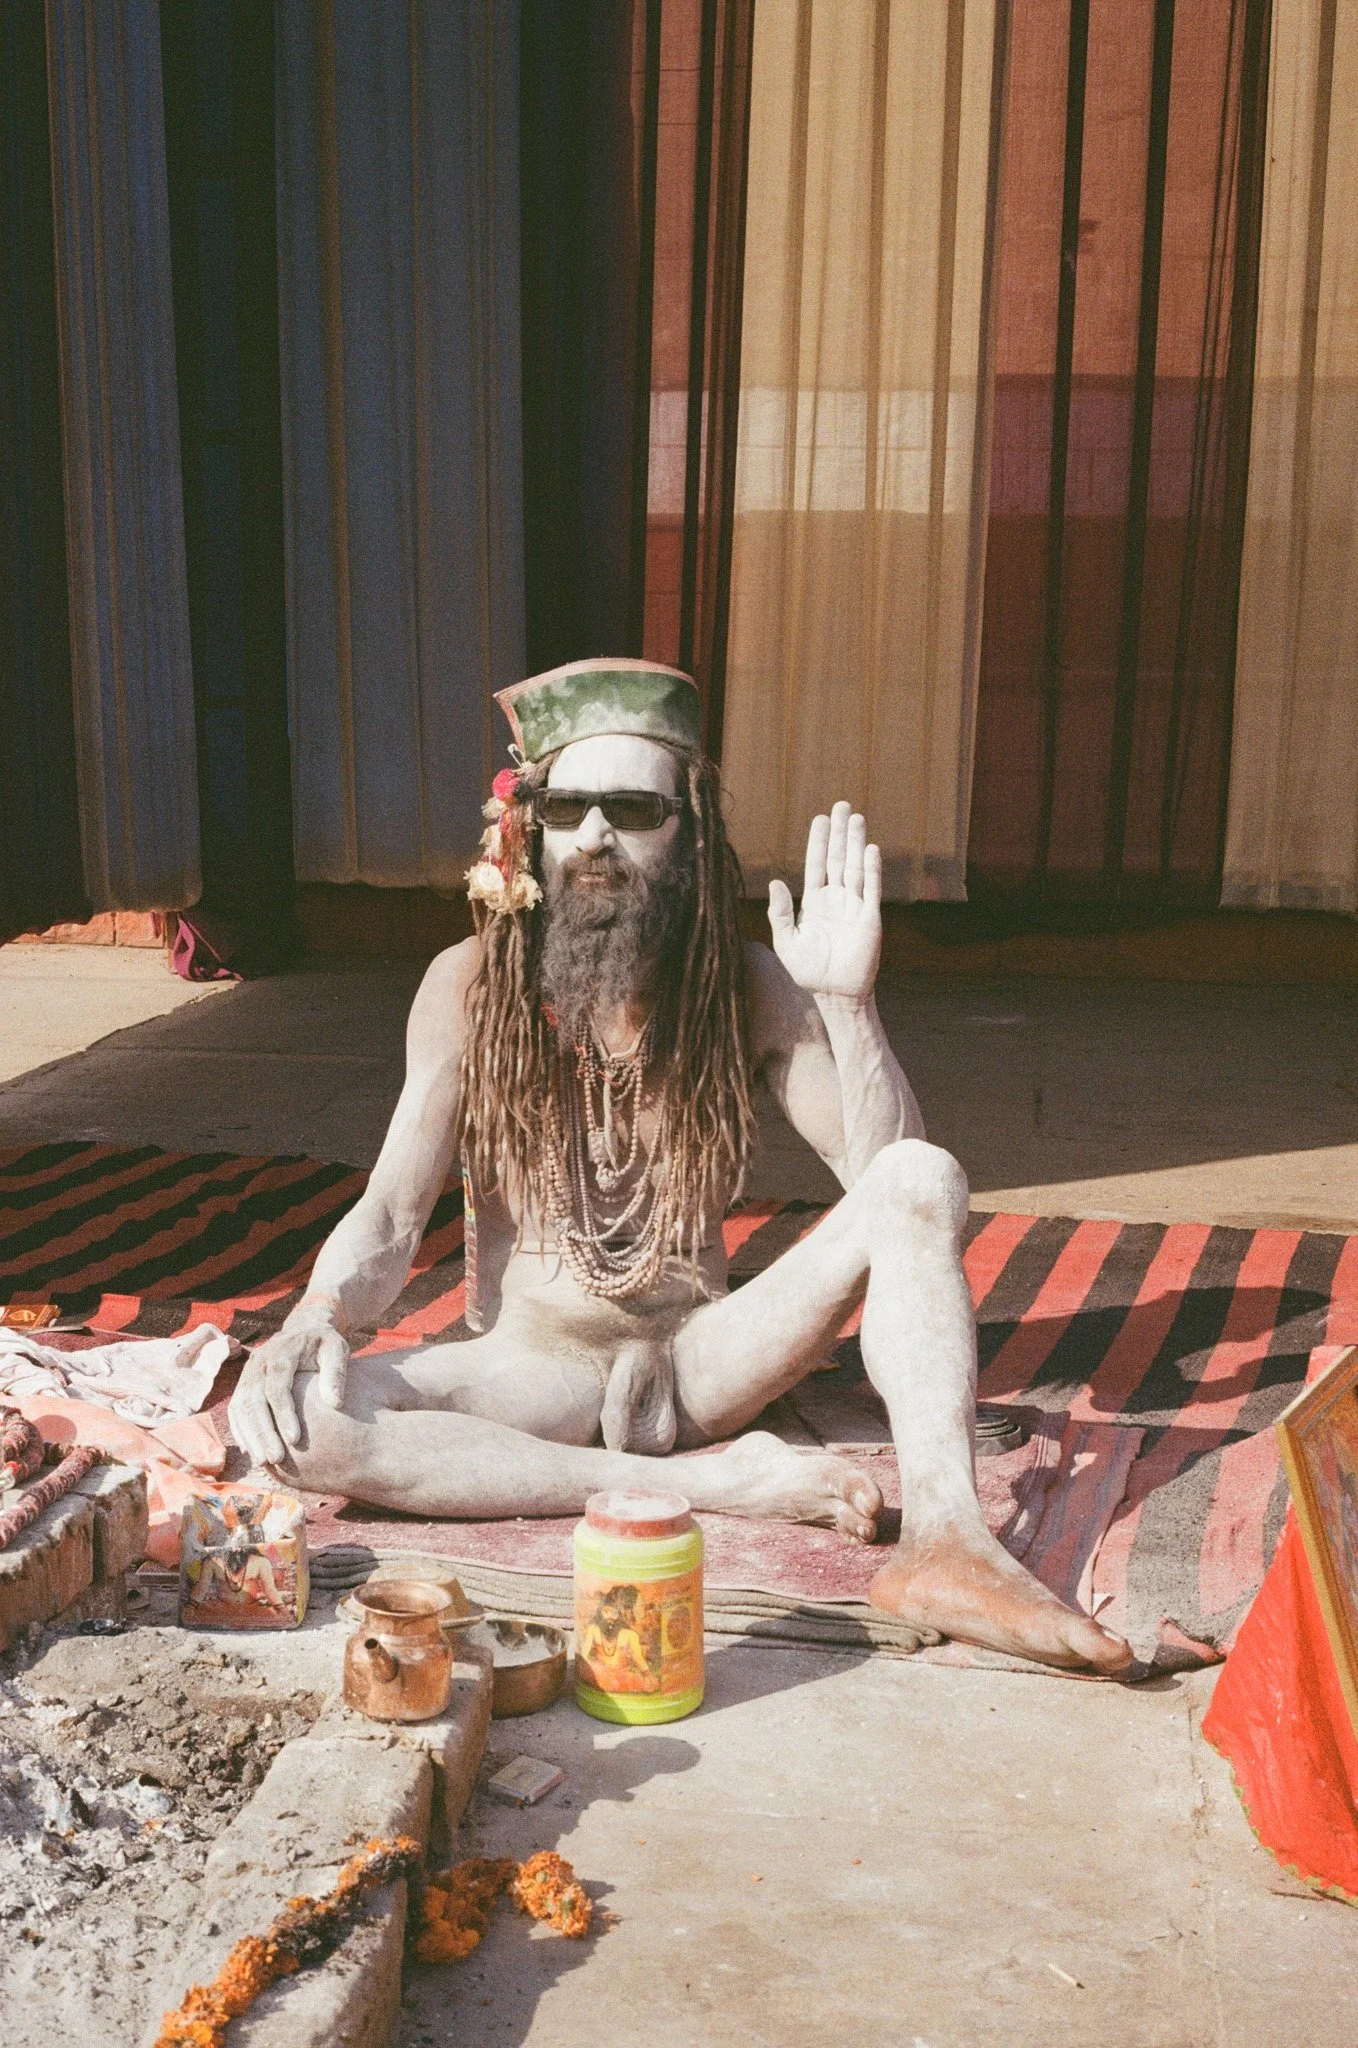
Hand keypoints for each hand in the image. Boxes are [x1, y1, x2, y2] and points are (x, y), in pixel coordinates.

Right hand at [227, 1305, 348, 1467]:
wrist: (304, 1328)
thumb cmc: (323, 1343)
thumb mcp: (336, 1349)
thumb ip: (336, 1372)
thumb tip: (335, 1403)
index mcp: (281, 1352)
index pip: (277, 1387)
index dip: (284, 1414)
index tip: (295, 1440)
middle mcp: (258, 1362)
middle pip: (254, 1400)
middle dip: (263, 1432)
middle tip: (275, 1458)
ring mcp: (248, 1373)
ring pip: (241, 1407)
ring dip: (250, 1436)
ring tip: (263, 1462)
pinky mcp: (244, 1384)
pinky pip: (236, 1410)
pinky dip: (242, 1431)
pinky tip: (252, 1451)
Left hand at [768, 801, 881, 1000]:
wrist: (835, 995)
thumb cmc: (809, 971)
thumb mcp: (786, 942)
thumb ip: (779, 913)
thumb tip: (775, 882)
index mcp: (814, 902)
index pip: (817, 865)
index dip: (818, 842)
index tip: (820, 819)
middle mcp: (836, 899)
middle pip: (837, 858)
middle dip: (839, 833)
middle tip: (841, 805)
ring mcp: (854, 907)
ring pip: (855, 867)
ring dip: (856, 843)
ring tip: (856, 817)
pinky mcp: (870, 919)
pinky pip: (871, 890)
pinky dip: (871, 869)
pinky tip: (870, 849)